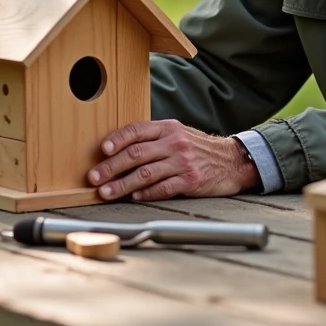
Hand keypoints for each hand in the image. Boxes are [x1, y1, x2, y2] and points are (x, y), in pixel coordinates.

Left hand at [87, 120, 259, 201]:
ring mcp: (183, 162)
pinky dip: (146, 194)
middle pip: (136, 154)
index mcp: (168, 128)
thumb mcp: (177, 134)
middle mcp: (174, 143)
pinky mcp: (190, 181)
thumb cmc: (198, 148)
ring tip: (107, 192)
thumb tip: (118, 149)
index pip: (136, 130)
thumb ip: (152, 138)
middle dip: (111, 167)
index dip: (116, 140)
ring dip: (122, 184)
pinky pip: (163, 188)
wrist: (231, 161)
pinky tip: (134, 197)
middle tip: (94, 178)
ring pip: (145, 174)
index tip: (101, 150)